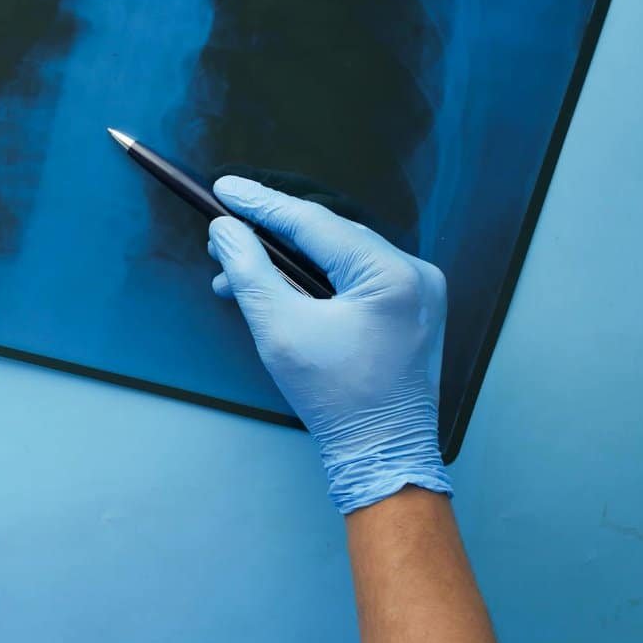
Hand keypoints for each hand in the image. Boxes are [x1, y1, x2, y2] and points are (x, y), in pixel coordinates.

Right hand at [207, 175, 451, 512]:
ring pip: (339, 257)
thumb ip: (249, 271)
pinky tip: (279, 291)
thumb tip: (226, 230)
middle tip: (223, 235)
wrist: (381, 453)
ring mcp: (419, 291)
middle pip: (328, 236)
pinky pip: (355, 278)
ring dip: (289, 263)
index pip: (314, 223)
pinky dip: (315, 281)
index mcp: (391, 274)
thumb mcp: (279, 329)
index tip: (225, 189)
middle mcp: (414, 273)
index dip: (263, 204)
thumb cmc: (334, 398)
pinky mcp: (411, 309)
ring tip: (239, 275)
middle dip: (271, 237)